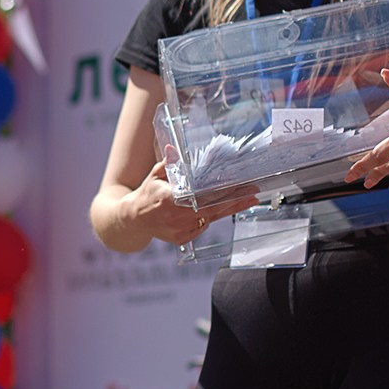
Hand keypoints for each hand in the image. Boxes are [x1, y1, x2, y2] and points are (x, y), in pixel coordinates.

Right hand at [134, 159, 257, 246]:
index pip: (202, 195)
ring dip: (229, 208)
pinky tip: (220, 207)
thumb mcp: (155, 175)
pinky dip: (211, 216)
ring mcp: (180, 231)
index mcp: (169, 200)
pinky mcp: (182, 239)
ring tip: (248, 198)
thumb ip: (168, 164)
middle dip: (235, 200)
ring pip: (210, 218)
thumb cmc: (147, 194)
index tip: (238, 184)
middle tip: (253, 193)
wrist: (134, 220)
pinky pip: (202, 226)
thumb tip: (173, 149)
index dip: (222, 191)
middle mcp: (176, 217)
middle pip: (213, 209)